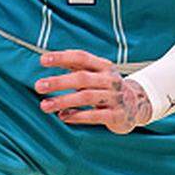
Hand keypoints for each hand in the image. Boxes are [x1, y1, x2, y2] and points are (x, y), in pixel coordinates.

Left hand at [35, 49, 152, 133]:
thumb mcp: (95, 73)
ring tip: (44, 105)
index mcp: (103, 66)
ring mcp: (115, 97)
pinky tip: (62, 116)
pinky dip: (77, 116)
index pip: (82, 57)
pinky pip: (95, 116)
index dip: (62, 57)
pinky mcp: (117, 115)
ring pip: (86, 97)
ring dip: (63, 101)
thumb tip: (46, 58)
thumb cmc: (106, 86)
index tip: (42, 60)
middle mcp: (110, 79)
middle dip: (59, 81)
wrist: (136, 105)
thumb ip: (74, 66)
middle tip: (38, 86)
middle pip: (82, 78)